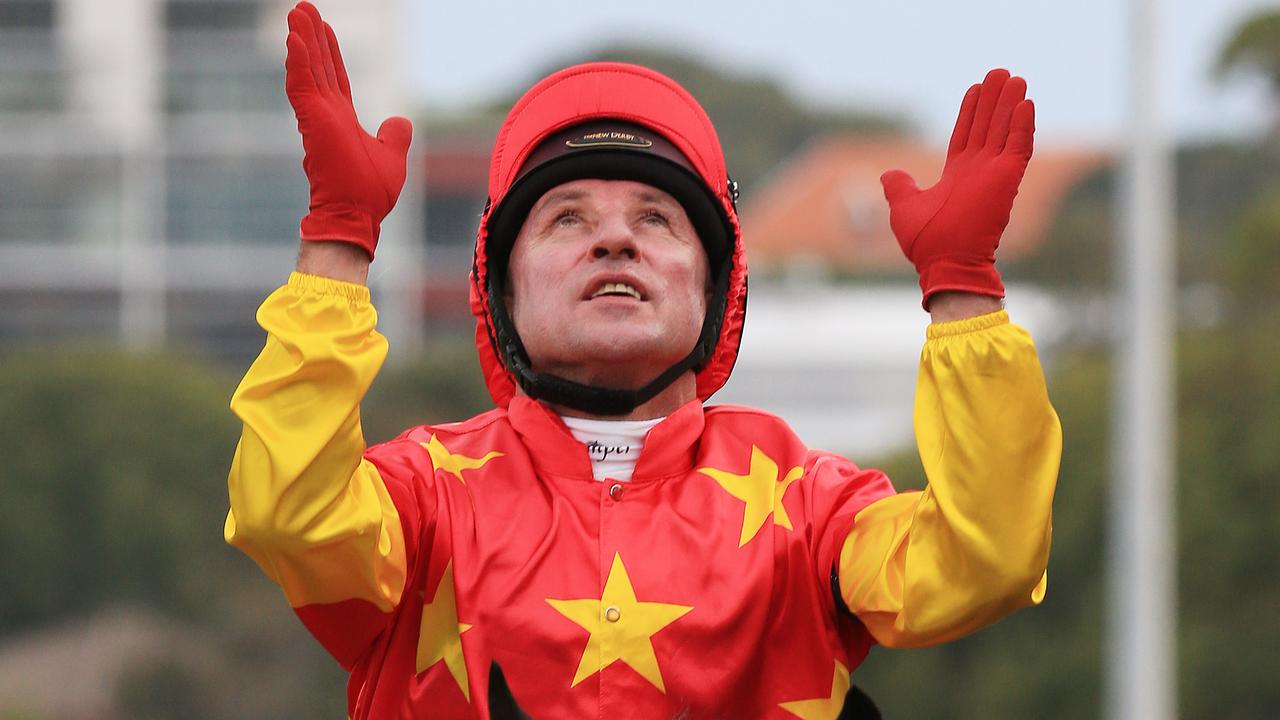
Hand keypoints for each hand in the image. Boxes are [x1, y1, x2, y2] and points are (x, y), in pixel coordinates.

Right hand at [286, 1, 411, 258]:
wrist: (357, 215)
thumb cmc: (369, 193)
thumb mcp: (391, 156)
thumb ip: (394, 136)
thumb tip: (401, 120)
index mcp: (341, 120)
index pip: (334, 77)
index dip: (329, 52)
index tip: (324, 28)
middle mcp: (326, 114)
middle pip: (318, 65)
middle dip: (311, 36)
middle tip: (302, 7)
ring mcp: (317, 116)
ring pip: (307, 68)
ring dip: (301, 39)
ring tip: (296, 11)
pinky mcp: (312, 120)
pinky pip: (302, 83)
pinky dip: (298, 60)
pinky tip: (294, 37)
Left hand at [880, 69, 1034, 308]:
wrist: (943, 262)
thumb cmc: (925, 242)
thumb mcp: (904, 208)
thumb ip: (899, 188)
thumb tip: (889, 174)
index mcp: (956, 177)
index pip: (965, 135)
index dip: (971, 111)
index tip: (976, 88)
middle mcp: (977, 172)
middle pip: (987, 126)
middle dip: (993, 100)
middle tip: (1001, 72)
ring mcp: (993, 175)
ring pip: (1004, 130)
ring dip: (1010, 104)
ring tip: (1015, 78)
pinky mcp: (1006, 180)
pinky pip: (1018, 146)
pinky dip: (1021, 125)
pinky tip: (1025, 103)